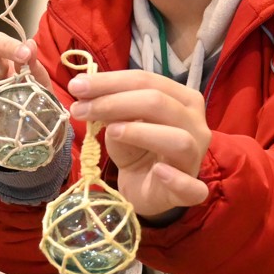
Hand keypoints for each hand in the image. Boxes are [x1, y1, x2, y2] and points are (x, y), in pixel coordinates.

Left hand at [68, 69, 210, 219]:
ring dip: (141, 132)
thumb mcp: (119, 126)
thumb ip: (110, 111)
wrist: (147, 190)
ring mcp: (196, 158)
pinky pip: (192, 186)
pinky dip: (176, 179)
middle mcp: (195, 124)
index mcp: (182, 100)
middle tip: (80, 109)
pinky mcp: (191, 191)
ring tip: (110, 132)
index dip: (110, 82)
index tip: (77, 86)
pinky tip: (159, 172)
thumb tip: (86, 97)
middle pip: (159, 103)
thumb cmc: (138, 152)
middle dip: (114, 102)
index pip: (147, 81)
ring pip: (178, 139)